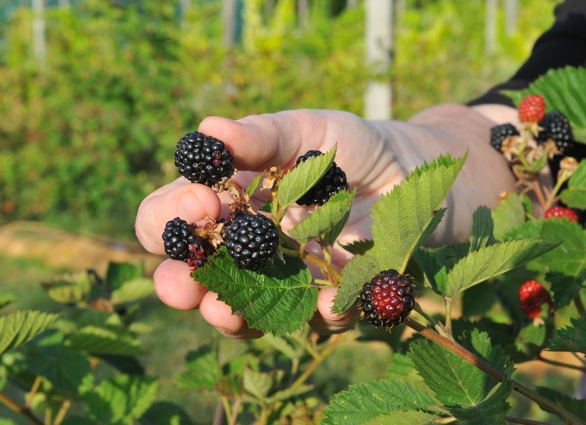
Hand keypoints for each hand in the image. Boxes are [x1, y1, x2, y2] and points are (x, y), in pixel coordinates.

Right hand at [135, 104, 515, 338]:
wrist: (412, 171)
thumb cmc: (350, 145)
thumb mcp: (310, 129)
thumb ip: (264, 134)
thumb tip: (209, 128)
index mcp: (228, 201)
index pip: (172, 214)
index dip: (173, 216)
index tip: (203, 204)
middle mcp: (246, 245)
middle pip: (193, 274)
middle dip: (180, 283)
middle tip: (184, 286)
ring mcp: (284, 277)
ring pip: (241, 309)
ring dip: (230, 314)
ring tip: (226, 312)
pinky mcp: (327, 297)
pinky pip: (314, 316)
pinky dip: (317, 312)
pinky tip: (326, 303)